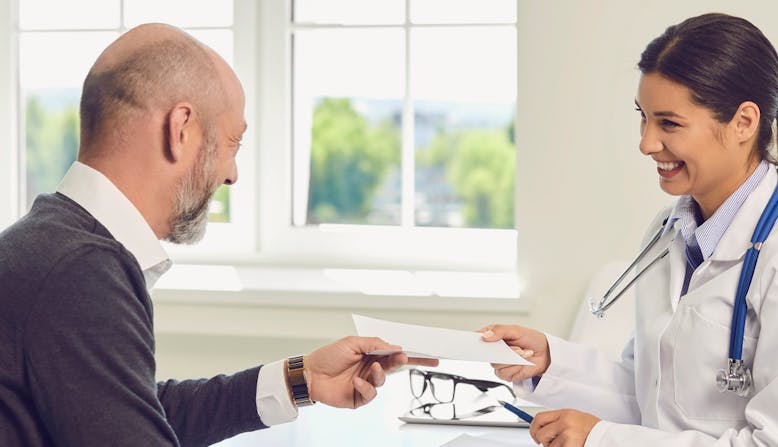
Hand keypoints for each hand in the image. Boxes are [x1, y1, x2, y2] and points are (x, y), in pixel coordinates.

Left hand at [304, 336, 437, 408]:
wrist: (310, 374)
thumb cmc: (328, 356)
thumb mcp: (352, 343)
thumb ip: (374, 344)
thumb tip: (394, 346)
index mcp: (370, 353)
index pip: (394, 353)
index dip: (410, 354)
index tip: (428, 354)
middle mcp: (370, 368)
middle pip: (394, 367)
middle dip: (402, 363)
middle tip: (404, 358)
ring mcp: (365, 382)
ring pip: (383, 380)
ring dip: (379, 374)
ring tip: (371, 369)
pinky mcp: (359, 397)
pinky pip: (371, 394)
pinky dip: (366, 387)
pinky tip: (356, 382)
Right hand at [479, 324, 549, 381]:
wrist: (544, 352)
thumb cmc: (530, 339)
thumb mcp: (516, 330)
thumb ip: (500, 331)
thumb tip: (485, 336)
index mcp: (493, 337)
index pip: (478, 338)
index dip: (475, 340)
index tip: (480, 340)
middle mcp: (494, 351)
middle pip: (486, 354)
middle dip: (499, 351)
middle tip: (509, 347)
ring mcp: (500, 363)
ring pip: (496, 365)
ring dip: (511, 359)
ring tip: (522, 352)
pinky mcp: (507, 374)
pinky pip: (505, 374)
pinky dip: (516, 367)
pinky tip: (522, 362)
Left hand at [529, 409, 599, 446]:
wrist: (606, 437)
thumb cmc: (592, 429)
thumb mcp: (574, 418)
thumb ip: (558, 421)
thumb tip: (541, 428)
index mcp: (564, 413)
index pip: (539, 418)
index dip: (533, 428)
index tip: (535, 435)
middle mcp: (564, 422)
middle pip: (540, 434)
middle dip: (544, 441)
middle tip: (554, 443)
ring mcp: (567, 434)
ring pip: (548, 446)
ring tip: (569, 444)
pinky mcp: (570, 446)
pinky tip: (572, 446)